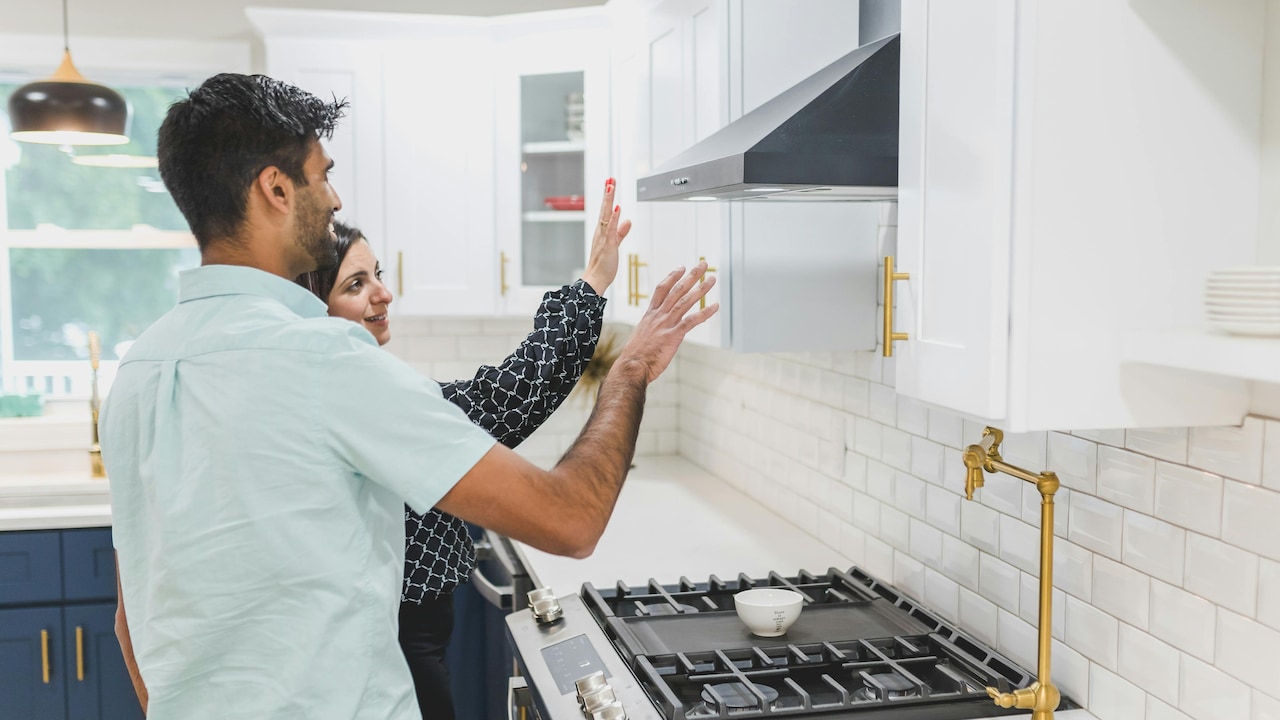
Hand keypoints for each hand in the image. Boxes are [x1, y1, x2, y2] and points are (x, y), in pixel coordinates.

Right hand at [581, 178, 631, 294]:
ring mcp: (603, 237)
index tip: (610, 183)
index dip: (609, 196)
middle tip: (610, 179)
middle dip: (608, 193)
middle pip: (604, 208)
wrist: (595, 280)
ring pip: (606, 215)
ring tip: (610, 186)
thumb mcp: (614, 244)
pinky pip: (610, 229)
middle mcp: (601, 231)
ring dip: (608, 200)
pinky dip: (613, 218)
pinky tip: (616, 208)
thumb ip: (621, 232)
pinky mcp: (607, 245)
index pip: (606, 210)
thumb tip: (627, 220)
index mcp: (602, 231)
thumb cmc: (603, 265)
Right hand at [617, 262, 718, 382]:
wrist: (632, 366)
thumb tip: (656, 332)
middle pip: (677, 290)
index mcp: (650, 315)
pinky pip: (691, 321)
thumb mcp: (641, 336)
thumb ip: (651, 330)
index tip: (682, 267)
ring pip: (685, 301)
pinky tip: (715, 306)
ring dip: (700, 289)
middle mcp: (658, 316)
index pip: (662, 289)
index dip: (672, 277)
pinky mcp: (673, 336)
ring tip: (712, 279)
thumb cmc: (635, 356)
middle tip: (703, 264)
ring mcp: (666, 324)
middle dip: (691, 276)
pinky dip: (704, 313)